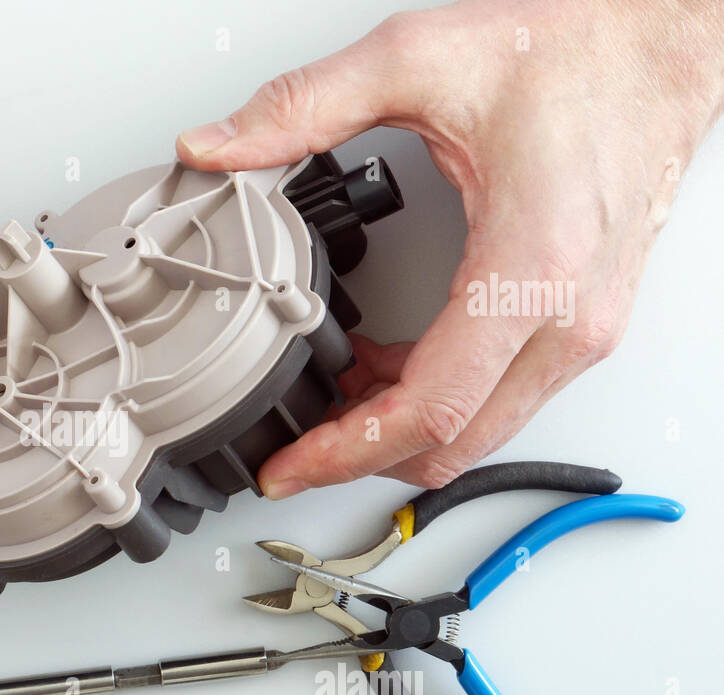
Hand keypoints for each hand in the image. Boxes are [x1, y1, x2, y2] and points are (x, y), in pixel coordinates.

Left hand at [177, 0, 723, 495]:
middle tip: (293, 450)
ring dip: (397, 432)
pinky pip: (500, 397)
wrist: (657, 45)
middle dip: (360, 458)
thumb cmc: (576, 51)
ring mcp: (584, 329)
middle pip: (452, 443)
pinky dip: (435, 402)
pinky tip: (386, 368)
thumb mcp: (418, 61)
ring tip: (329, 402)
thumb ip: (303, 107)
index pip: (430, 409)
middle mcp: (569, 317)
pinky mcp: (583, 325)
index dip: (346, 453)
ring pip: (479, 431)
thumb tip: (218, 147)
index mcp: (532, 268)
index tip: (290, 468)